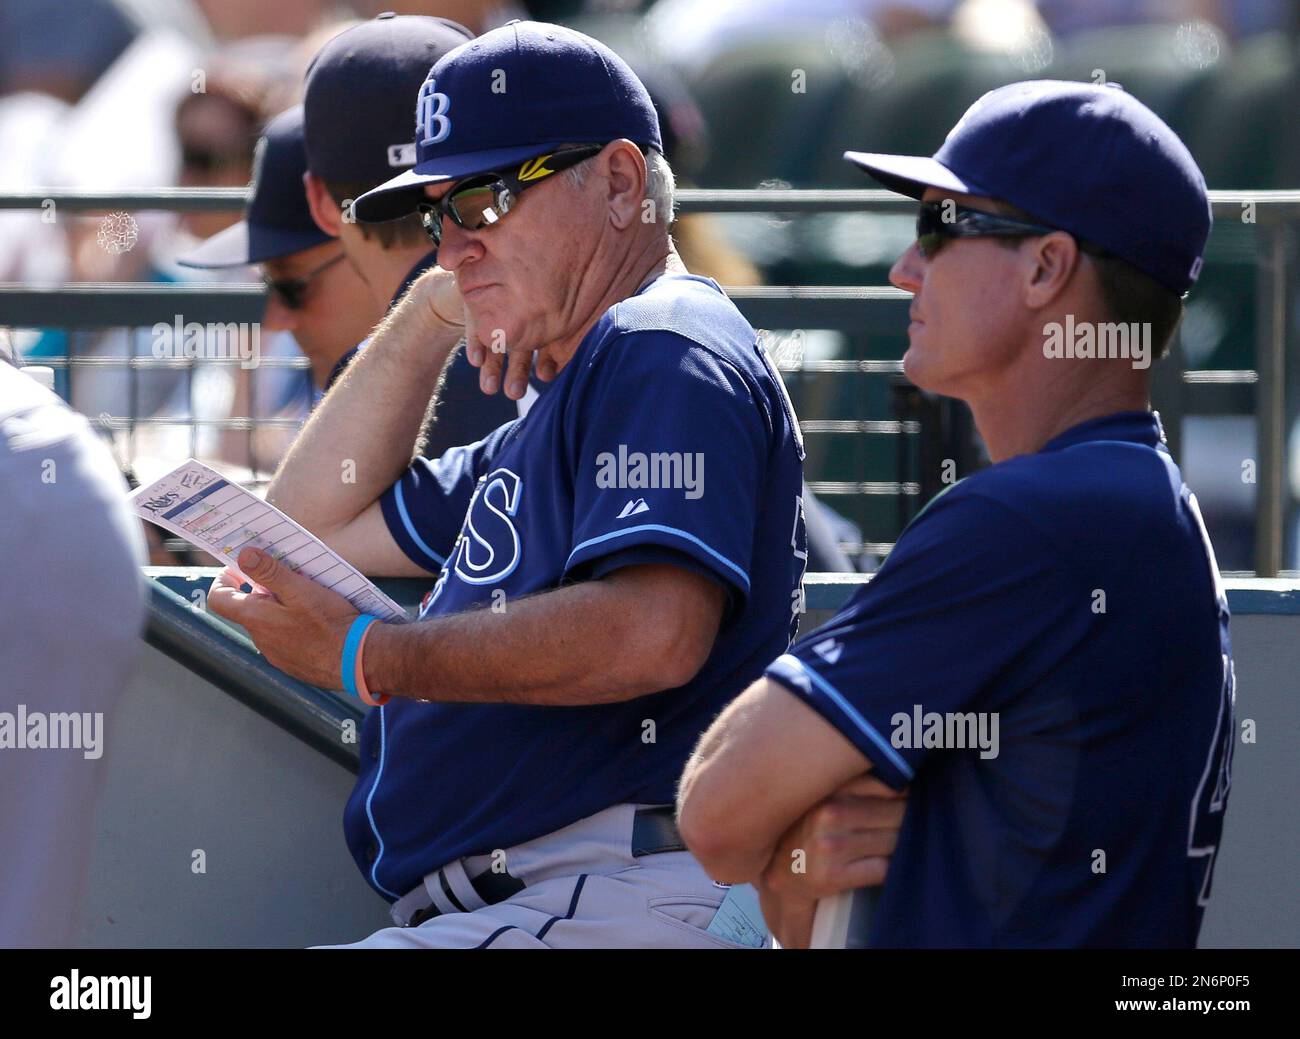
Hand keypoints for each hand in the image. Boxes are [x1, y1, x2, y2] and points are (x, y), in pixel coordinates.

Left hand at [206, 547, 359, 688]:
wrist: (360, 659)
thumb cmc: (332, 623)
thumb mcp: (302, 590)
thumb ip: (270, 572)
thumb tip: (244, 555)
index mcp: (256, 619)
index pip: (219, 599)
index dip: (224, 580)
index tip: (239, 569)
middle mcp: (261, 639)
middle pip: (248, 610)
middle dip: (262, 591)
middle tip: (287, 577)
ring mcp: (276, 655)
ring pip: (268, 625)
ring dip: (279, 610)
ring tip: (307, 599)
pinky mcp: (293, 665)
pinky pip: (285, 641)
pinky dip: (293, 627)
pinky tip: (316, 622)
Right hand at [755, 774, 906, 948]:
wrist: (779, 873)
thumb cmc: (810, 829)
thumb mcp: (827, 796)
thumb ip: (860, 784)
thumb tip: (909, 784)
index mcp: (828, 786)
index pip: (887, 784)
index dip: (902, 794)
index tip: (902, 801)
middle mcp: (828, 812)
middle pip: (895, 814)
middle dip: (901, 821)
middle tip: (891, 827)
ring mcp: (830, 846)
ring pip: (892, 841)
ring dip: (896, 844)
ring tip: (882, 843)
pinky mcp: (832, 876)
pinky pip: (882, 869)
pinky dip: (886, 868)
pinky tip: (874, 864)